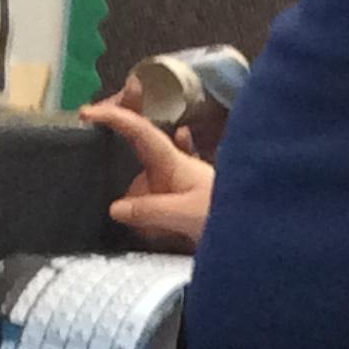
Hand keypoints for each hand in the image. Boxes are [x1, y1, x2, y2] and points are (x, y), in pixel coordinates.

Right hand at [80, 99, 216, 247]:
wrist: (260, 235)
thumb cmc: (228, 216)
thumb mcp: (184, 214)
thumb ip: (148, 210)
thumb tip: (115, 208)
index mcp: (172, 162)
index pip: (139, 130)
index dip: (115, 117)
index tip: (88, 113)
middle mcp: (174, 168)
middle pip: (140, 144)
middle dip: (121, 130)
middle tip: (94, 122)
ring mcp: (180, 185)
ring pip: (145, 176)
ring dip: (131, 182)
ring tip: (123, 188)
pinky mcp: (184, 204)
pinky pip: (156, 199)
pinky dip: (147, 202)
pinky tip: (142, 214)